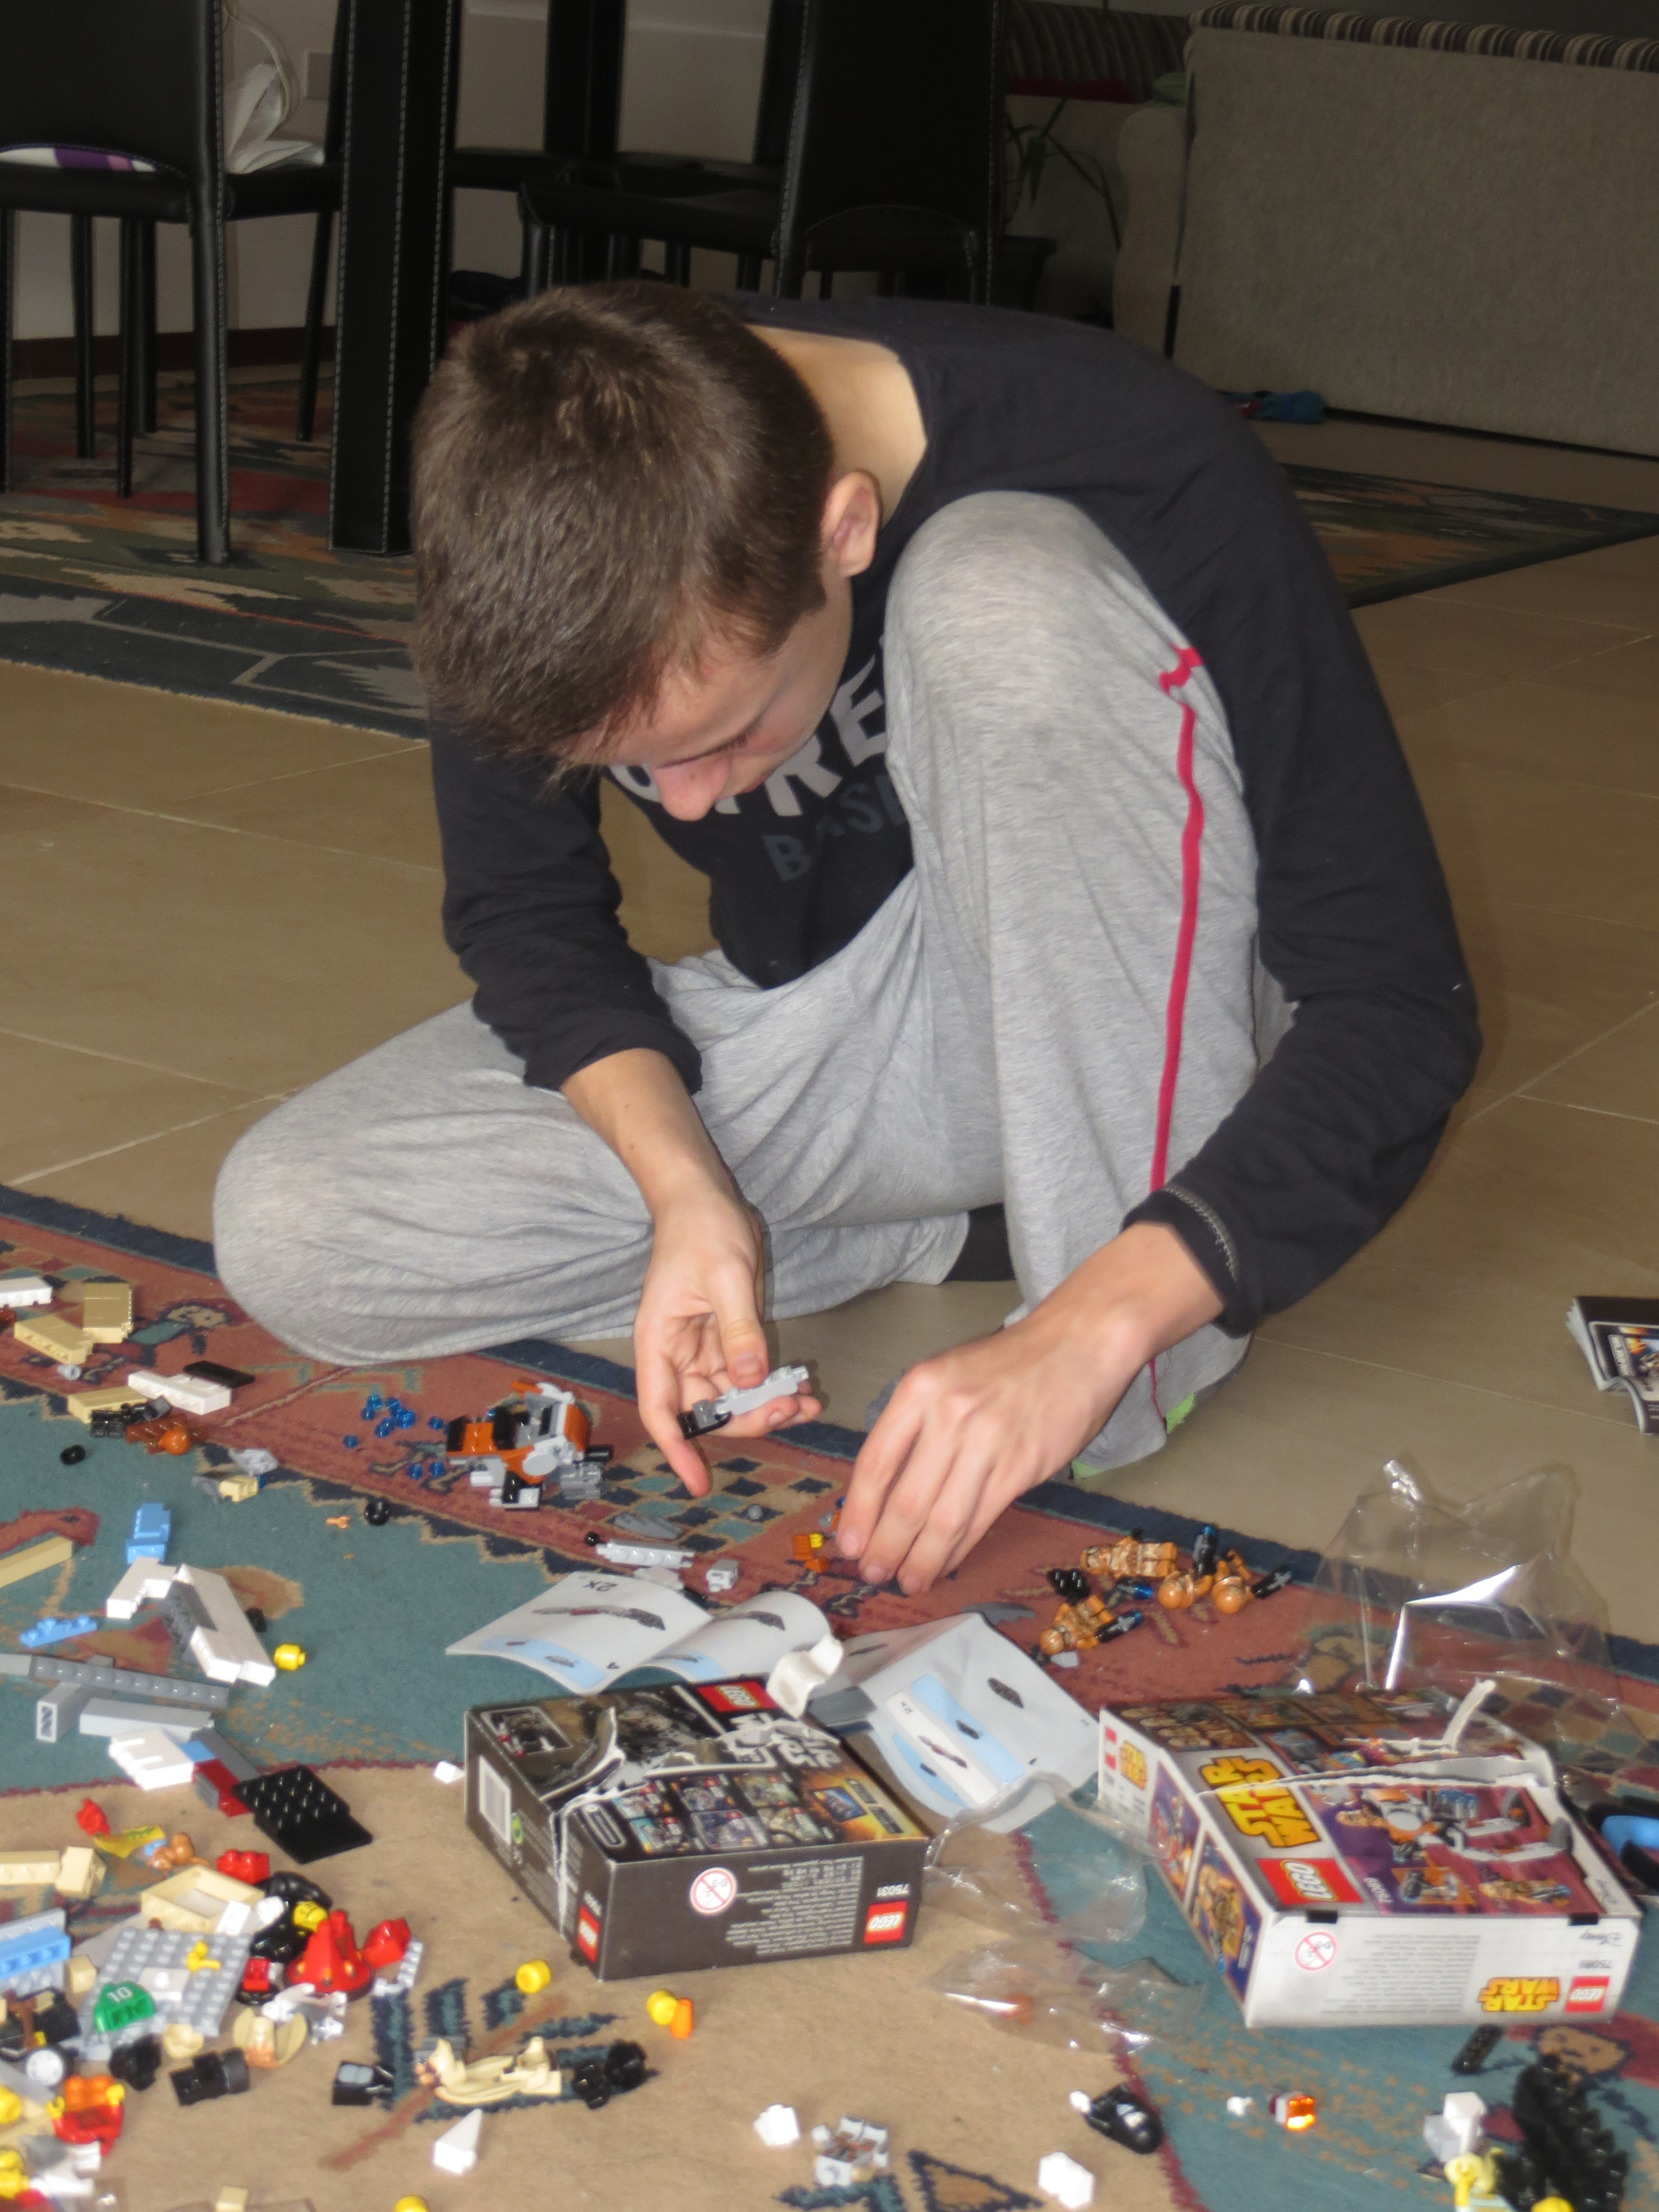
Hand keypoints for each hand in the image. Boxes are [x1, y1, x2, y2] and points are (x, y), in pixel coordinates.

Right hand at [560, 1049, 822, 1492]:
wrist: (702, 1194)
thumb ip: (739, 1332)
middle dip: (745, 1420)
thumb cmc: (701, 1227)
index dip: (678, 1450)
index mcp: (658, 1341)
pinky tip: (802, 1386)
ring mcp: (700, 1347)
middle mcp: (675, 1352)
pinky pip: (746, 1374)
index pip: (662, 1409)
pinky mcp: (724, 1337)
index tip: (698, 1482)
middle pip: (704, 1410)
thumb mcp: (725, 1277)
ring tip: (807, 1401)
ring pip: (730, 1397)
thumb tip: (749, 1382)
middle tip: (790, 1411)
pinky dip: (771, 1384)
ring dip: (765, 1405)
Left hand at [836, 1224, 1221, 1591]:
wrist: (1076, 1345)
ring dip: (921, 1558)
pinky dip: (958, 1548)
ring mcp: (988, 1443)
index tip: (847, 1543)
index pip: (876, 1462)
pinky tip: (944, 1563)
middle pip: (906, 1499)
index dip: (858, 1511)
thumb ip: (915, 1424)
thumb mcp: (945, 1375)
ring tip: (907, 1581)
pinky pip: (980, 1519)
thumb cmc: (1006, 1364)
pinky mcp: (1022, 1467)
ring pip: (943, 1519)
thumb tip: (884, 1489)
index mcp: (919, 1389)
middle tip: (871, 1572)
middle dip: (885, 1545)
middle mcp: (949, 1415)